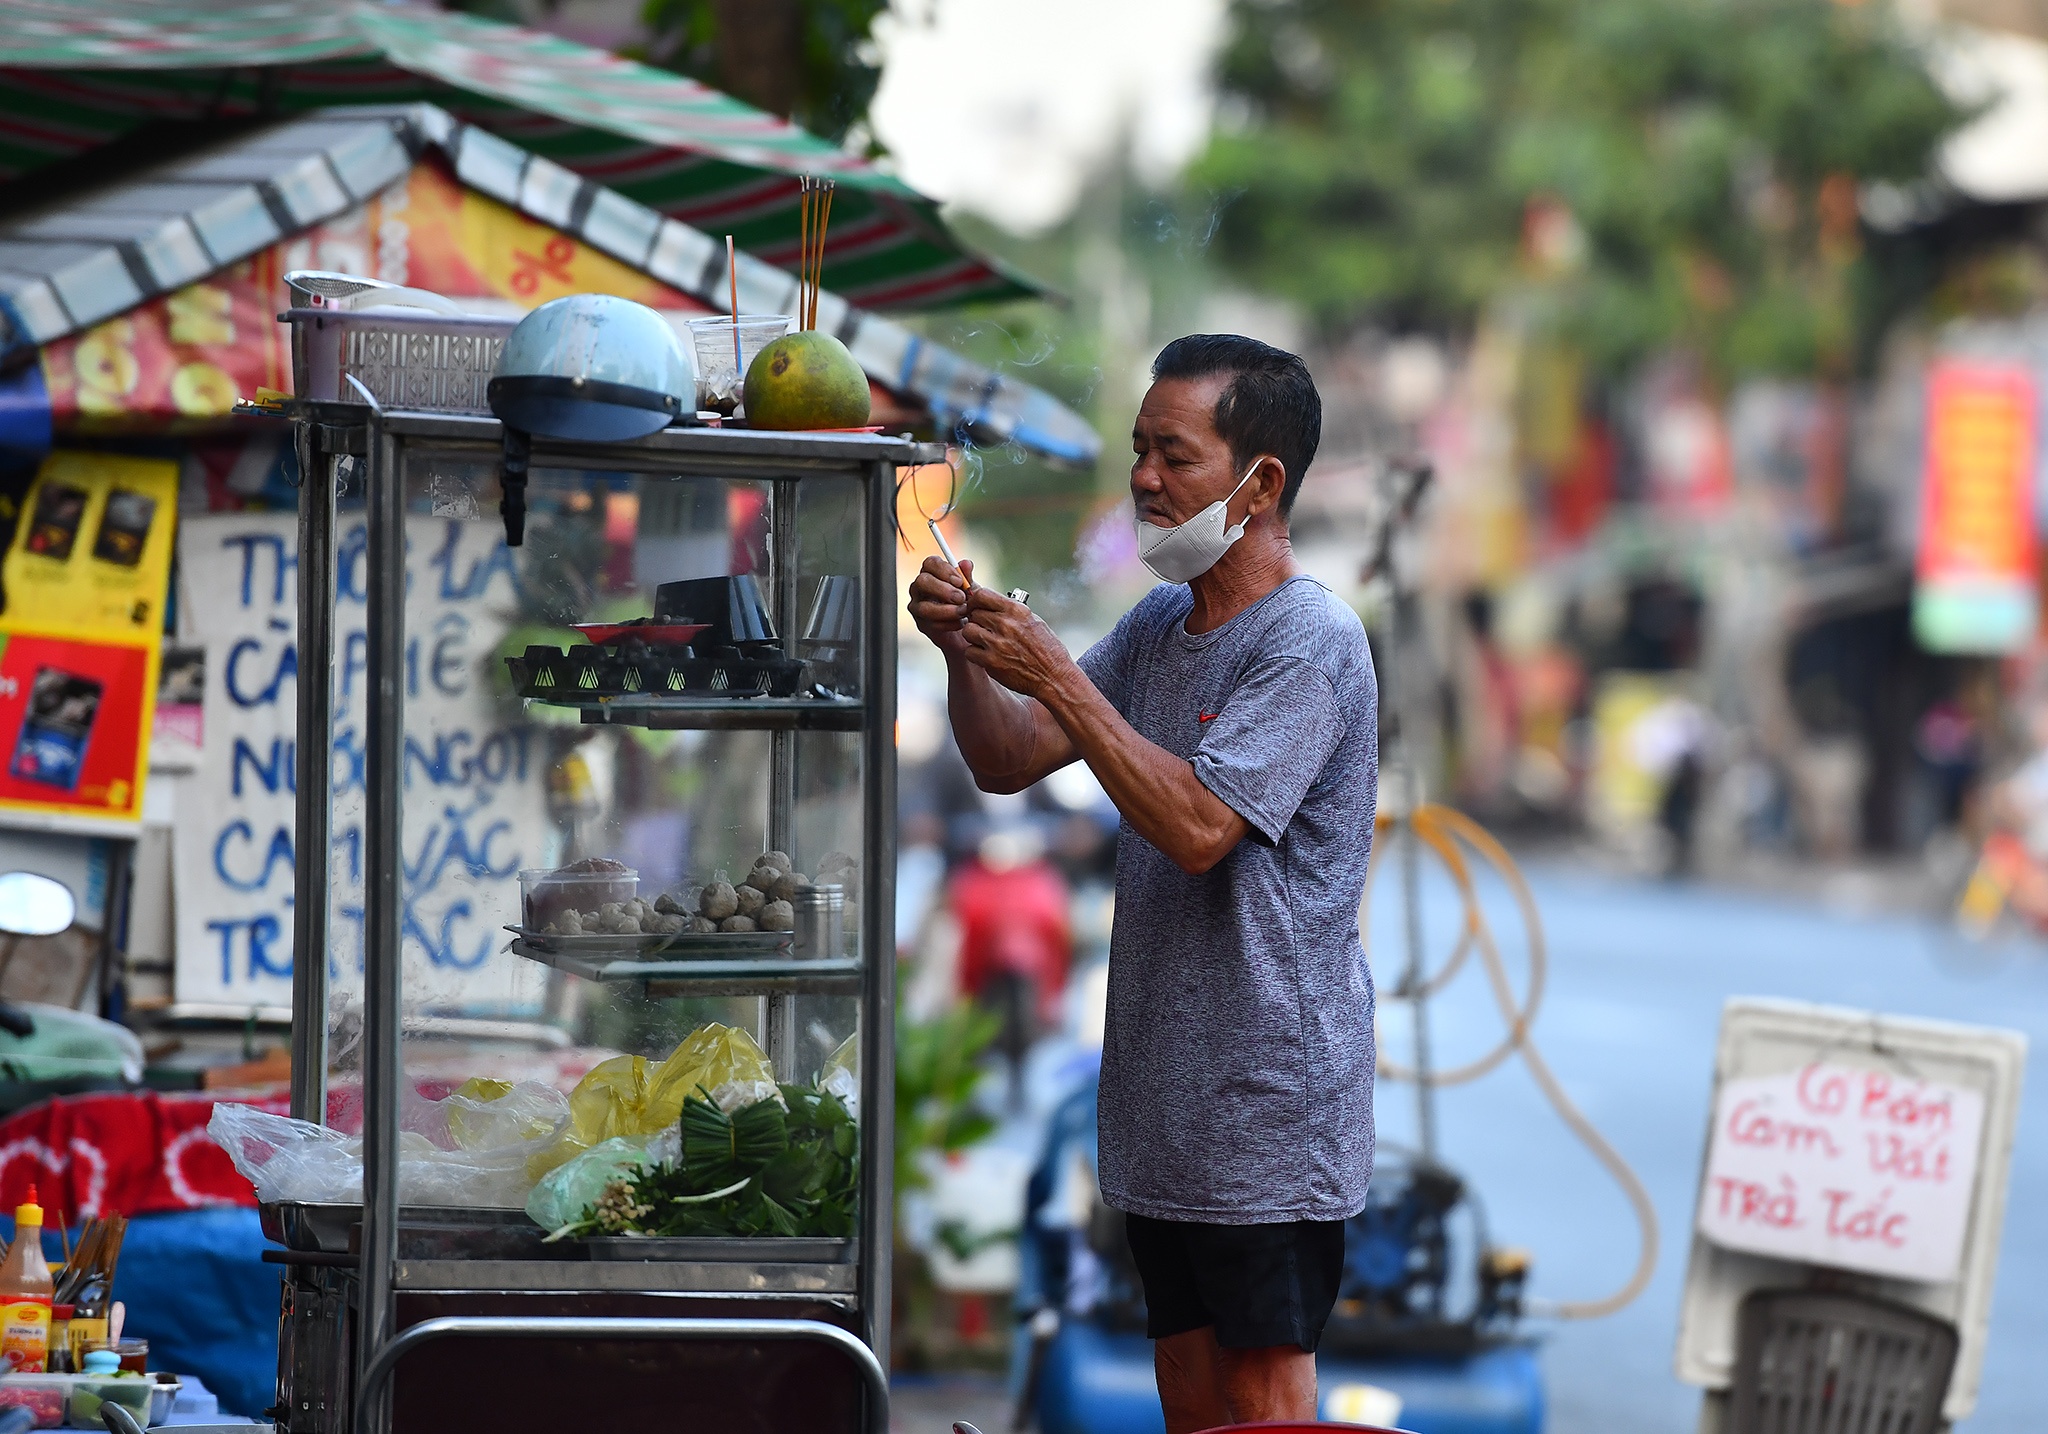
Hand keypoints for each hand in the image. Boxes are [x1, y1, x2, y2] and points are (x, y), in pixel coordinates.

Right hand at [908, 555, 974, 653]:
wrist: (968, 629)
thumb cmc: (966, 603)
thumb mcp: (970, 589)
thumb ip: (967, 577)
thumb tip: (966, 564)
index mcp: (932, 574)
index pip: (930, 563)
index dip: (944, 570)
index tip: (960, 581)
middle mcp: (921, 588)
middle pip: (922, 581)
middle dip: (943, 590)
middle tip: (961, 598)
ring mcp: (918, 606)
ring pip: (924, 607)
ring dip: (946, 610)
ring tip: (963, 612)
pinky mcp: (922, 624)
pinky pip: (931, 624)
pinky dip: (949, 624)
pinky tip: (960, 623)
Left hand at [959, 586, 1073, 700]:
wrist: (1053, 676)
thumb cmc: (1046, 649)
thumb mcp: (1033, 620)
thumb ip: (1010, 610)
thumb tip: (989, 601)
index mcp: (1017, 610)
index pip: (982, 595)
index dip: (974, 600)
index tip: (975, 606)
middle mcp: (1006, 624)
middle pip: (973, 613)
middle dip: (976, 619)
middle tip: (984, 628)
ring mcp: (997, 643)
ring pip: (968, 631)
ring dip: (974, 636)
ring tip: (985, 642)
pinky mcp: (991, 662)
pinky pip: (969, 651)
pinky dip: (975, 654)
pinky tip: (986, 656)